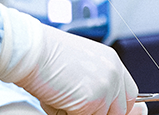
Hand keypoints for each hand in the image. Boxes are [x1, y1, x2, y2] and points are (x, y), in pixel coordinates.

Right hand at [0, 6, 137, 114]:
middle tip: (75, 105)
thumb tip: (98, 107)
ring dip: (81, 112)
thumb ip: (95, 84)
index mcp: (112, 62)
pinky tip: (57, 99)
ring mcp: (108, 87)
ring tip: (62, 97)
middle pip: (120, 109)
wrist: (30, 50)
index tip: (102, 109)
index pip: (128, 94)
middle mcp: (115, 73)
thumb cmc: (44, 58)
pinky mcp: (95, 100)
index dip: (115, 106)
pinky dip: (68, 114)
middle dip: (99, 112)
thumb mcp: (80, 68)